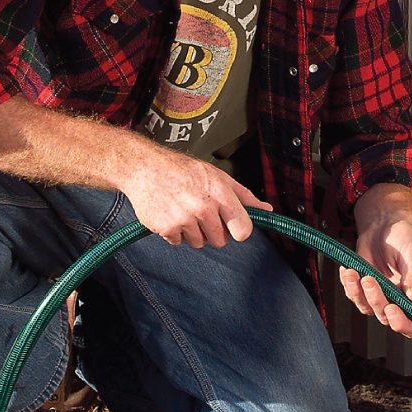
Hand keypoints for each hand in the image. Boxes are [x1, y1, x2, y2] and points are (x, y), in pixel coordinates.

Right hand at [121, 148, 271, 248]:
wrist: (145, 168)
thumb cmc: (182, 170)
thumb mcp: (218, 176)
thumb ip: (243, 196)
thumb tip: (266, 210)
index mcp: (220, 194)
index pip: (243, 230)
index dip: (239, 230)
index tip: (233, 227)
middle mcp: (204, 207)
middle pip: (220, 240)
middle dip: (213, 230)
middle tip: (201, 212)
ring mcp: (185, 219)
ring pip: (199, 243)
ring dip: (193, 232)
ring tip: (184, 210)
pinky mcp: (167, 228)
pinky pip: (179, 242)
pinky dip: (175, 233)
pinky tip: (171, 214)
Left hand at [341, 185, 411, 338]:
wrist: (384, 225)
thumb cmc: (403, 238)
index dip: (403, 324)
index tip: (392, 309)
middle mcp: (398, 299)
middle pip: (386, 317)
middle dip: (376, 300)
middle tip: (370, 280)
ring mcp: (379, 295)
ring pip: (367, 308)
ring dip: (358, 293)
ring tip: (356, 273)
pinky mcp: (362, 288)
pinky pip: (353, 295)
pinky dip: (348, 284)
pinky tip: (349, 270)